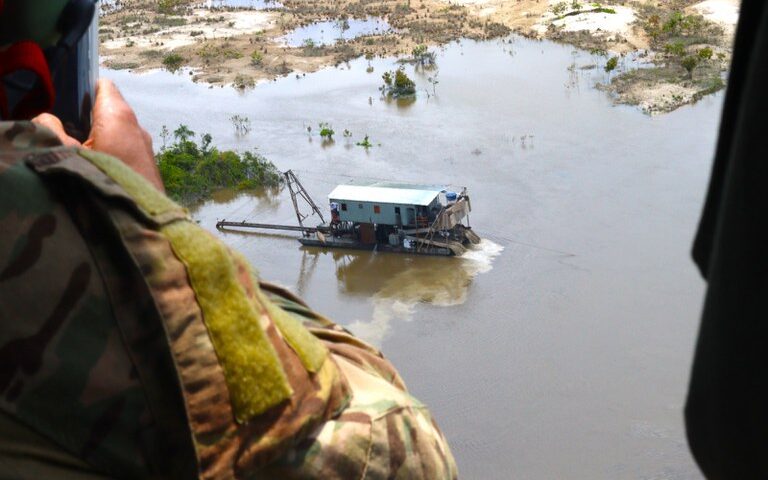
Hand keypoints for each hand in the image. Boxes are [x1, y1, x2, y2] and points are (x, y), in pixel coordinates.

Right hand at [32, 79, 163, 191]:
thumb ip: (49, 129)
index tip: (66, 102)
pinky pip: (126, 151)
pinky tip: (98, 171)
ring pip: (118, 133)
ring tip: (80, 154)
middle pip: (109, 111)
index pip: (103, 86)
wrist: (140, 219)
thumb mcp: (64, 153)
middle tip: (66, 132)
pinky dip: (112, 155)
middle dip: (87, 118)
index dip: (83, 90)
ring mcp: (146, 148)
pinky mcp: (148, 167)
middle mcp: (137, 127)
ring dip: (99, 140)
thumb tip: (47, 119)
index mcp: (118, 115)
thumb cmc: (103, 182)